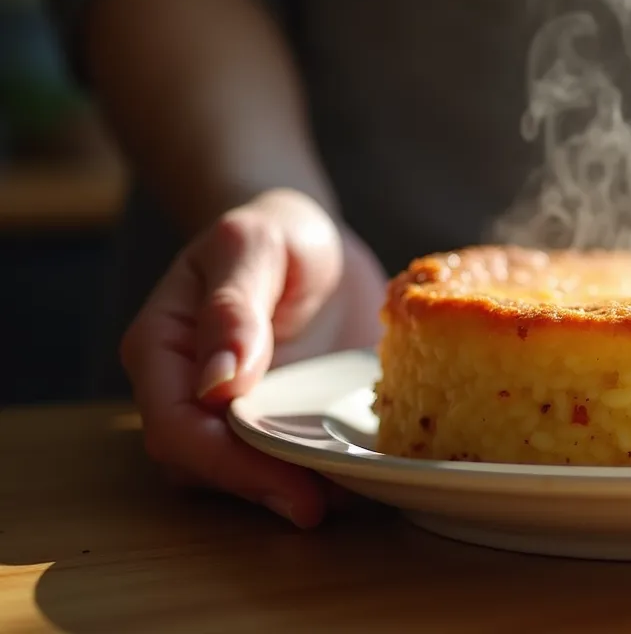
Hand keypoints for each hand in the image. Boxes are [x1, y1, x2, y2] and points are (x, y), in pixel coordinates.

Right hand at [120, 189, 386, 527]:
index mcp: (163, 347)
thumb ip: (233, 309)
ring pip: (243, 472)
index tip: (286, 480)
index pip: (174, 426)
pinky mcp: (279, 419)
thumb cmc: (274, 228)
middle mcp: (187, 390)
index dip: (224, 463)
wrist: (311, 235)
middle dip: (261, 489)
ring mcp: (233, 410)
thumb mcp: (254, 246)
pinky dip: (319, 474)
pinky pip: (288, 459)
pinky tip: (362, 476)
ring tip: (351, 496)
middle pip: (204, 464)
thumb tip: (217, 384)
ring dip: (291, 489)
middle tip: (324, 506)